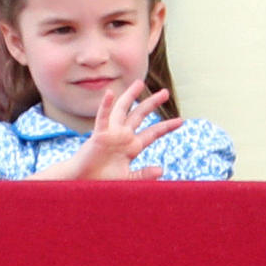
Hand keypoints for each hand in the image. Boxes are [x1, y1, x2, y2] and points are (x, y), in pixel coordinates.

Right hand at [48, 82, 182, 181]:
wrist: (85, 182)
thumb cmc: (104, 180)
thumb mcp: (128, 178)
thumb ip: (144, 174)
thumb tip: (161, 169)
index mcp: (132, 146)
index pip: (152, 133)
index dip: (166, 126)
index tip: (180, 121)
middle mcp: (123, 136)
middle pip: (140, 115)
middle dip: (152, 103)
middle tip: (165, 92)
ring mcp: (111, 133)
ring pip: (122, 110)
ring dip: (130, 96)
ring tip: (139, 83)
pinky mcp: (98, 135)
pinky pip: (102, 118)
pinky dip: (105, 105)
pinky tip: (110, 94)